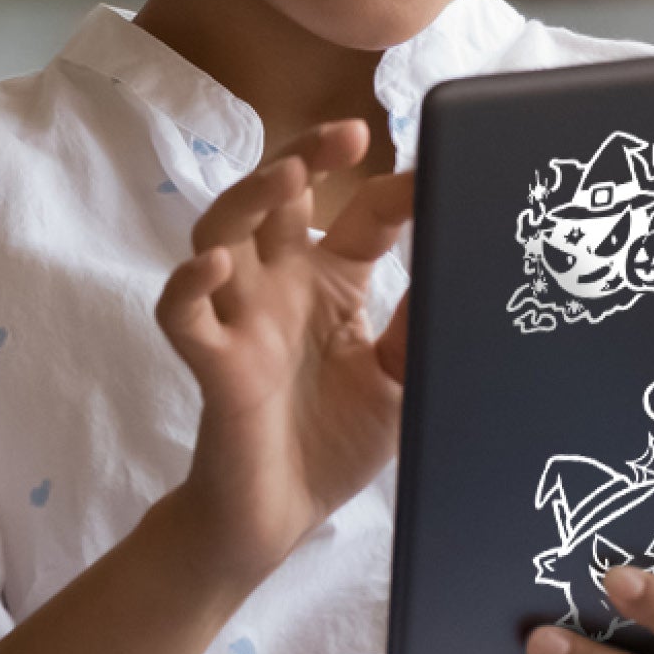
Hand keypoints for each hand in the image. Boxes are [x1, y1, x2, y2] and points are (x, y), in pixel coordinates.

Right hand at [154, 118, 413, 588]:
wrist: (277, 518)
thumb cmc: (334, 442)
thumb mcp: (402, 377)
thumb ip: (423, 321)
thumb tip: (469, 262)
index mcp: (328, 281)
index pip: (359, 214)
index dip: (392, 190)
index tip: (431, 174)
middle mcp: (279, 285)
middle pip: (276, 198)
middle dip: (304, 157)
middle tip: (345, 135)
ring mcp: (239, 319)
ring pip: (221, 232)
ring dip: (249, 198)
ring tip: (287, 176)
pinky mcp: (212, 363)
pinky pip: (184, 315)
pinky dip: (189, 285)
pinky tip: (215, 265)